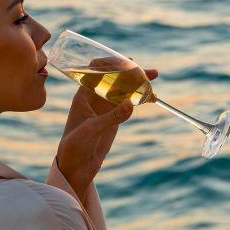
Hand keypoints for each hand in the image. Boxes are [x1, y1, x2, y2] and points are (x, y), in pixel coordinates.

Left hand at [56, 67, 157, 195]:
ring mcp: (105, 108)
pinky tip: (152, 97)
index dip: (111, 63)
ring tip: (155, 77)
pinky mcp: (113, 119)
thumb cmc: (74, 145)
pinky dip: (140, 98)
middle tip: (151, 72)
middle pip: (115, 77)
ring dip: (139, 83)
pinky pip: (128, 103)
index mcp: (83, 94)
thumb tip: (131, 103)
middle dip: (132, 72)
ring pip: (124, 89)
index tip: (128, 62)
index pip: (96, 70)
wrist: (74, 167)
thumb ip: (111, 117)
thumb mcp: (92, 130)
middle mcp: (94, 97)